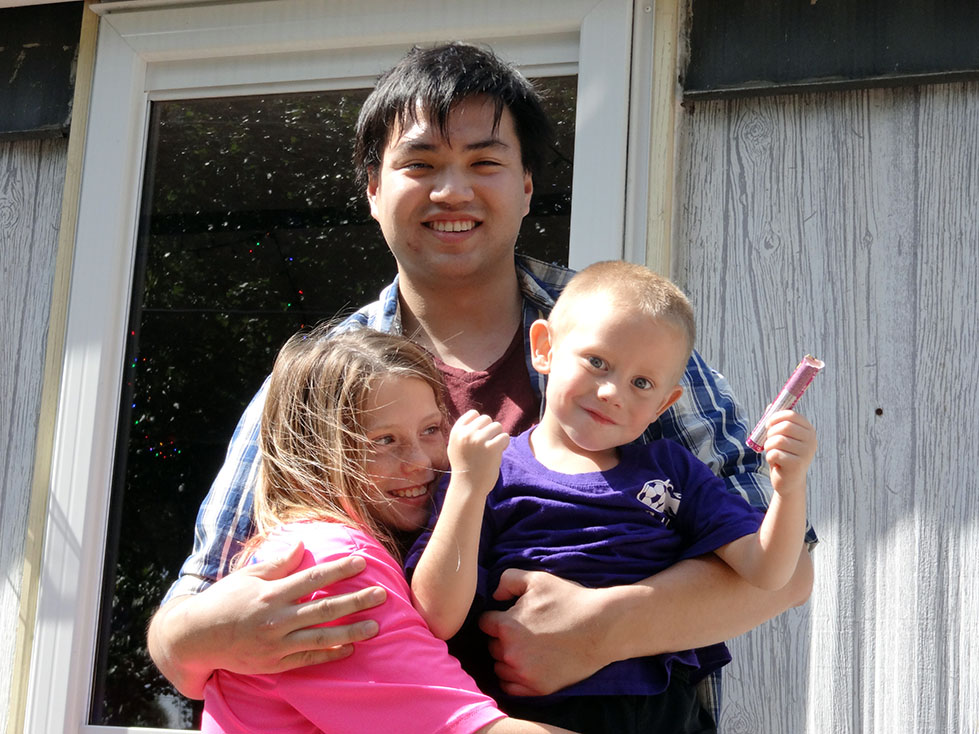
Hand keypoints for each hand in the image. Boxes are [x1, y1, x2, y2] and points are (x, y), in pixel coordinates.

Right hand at [148, 541, 384, 696]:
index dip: (340, 570)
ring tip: (375, 627)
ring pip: (321, 637)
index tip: (361, 563)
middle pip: (324, 608)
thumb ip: (278, 563)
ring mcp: (277, 643)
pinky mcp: (274, 664)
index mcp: (272, 593)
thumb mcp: (248, 575)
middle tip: (381, 595)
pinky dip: (330, 654)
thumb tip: (302, 543)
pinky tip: (349, 648)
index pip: (313, 578)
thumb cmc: (224, 601)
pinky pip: (308, 659)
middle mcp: (277, 618)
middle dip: (356, 601)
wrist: (197, 638)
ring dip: (351, 631)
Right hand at [447, 410, 508, 493]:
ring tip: (492, 450)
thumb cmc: (464, 468)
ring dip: (498, 437)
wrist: (468, 487)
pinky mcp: (491, 447)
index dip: (480, 424)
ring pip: (497, 426)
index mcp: (456, 432)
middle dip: (490, 431)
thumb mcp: (455, 446)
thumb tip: (476, 415)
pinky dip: (504, 444)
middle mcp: (466, 433)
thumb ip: (463, 431)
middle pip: (487, 419)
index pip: (473, 414)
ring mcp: (478, 440)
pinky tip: (498, 453)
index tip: (479, 437)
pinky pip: (504, 436)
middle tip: (487, 445)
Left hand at [478, 569, 606, 696]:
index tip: (510, 616)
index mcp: (507, 626)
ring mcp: (524, 673)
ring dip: (507, 658)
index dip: (496, 617)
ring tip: (527, 648)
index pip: (484, 623)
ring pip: (499, 667)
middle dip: (502, 638)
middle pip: (491, 646)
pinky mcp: (538, 688)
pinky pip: (510, 687)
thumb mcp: (537, 579)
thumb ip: (508, 580)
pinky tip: (527, 665)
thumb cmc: (569, 601)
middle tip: (523, 631)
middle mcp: (511, 652)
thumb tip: (494, 595)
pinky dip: (514, 678)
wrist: (601, 627)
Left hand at [763, 410, 816, 494]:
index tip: (768, 425)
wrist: (788, 482)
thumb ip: (776, 421)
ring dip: (768, 446)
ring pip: (778, 440)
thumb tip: (770, 405)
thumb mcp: (781, 437)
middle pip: (784, 426)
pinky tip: (775, 463)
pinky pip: (775, 453)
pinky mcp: (797, 464)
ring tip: (772, 453)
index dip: (775, 418)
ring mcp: (806, 452)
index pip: (791, 414)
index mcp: (808, 430)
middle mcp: (811, 440)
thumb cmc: (783, 456)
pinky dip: (769, 457)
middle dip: (770, 432)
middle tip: (768, 441)